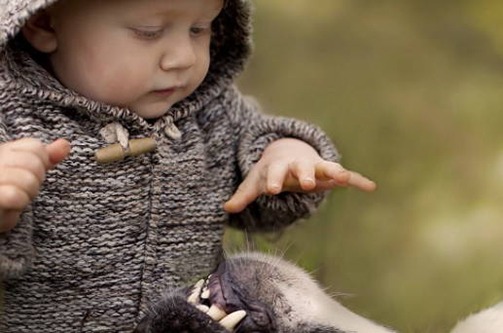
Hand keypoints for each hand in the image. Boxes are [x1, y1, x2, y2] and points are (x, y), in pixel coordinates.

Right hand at [0, 138, 70, 232]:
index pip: (35, 147)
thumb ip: (45, 158)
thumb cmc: (6, 196)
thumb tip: (66, 144)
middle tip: (21, 190)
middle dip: (35, 180)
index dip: (40, 163)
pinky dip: (19, 202)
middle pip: (34, 163)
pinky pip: (14, 196)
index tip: (28, 175)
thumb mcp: (26, 172)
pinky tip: (10, 205)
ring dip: (27, 195)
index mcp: (2, 151)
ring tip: (14, 199)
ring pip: (28, 180)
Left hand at [224, 138, 375, 212]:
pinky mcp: (329, 171)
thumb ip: (243, 195)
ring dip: (334, 171)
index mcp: (279, 168)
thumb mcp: (255, 182)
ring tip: (344, 177)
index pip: (274, 173)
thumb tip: (225, 209)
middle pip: (302, 168)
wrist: (288, 152)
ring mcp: (316, 167)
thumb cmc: (270, 171)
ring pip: (326, 167)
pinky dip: (357, 180)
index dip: (273, 181)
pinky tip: (370, 187)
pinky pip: (345, 175)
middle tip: (307, 183)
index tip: (272, 190)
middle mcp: (298, 165)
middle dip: (305, 174)